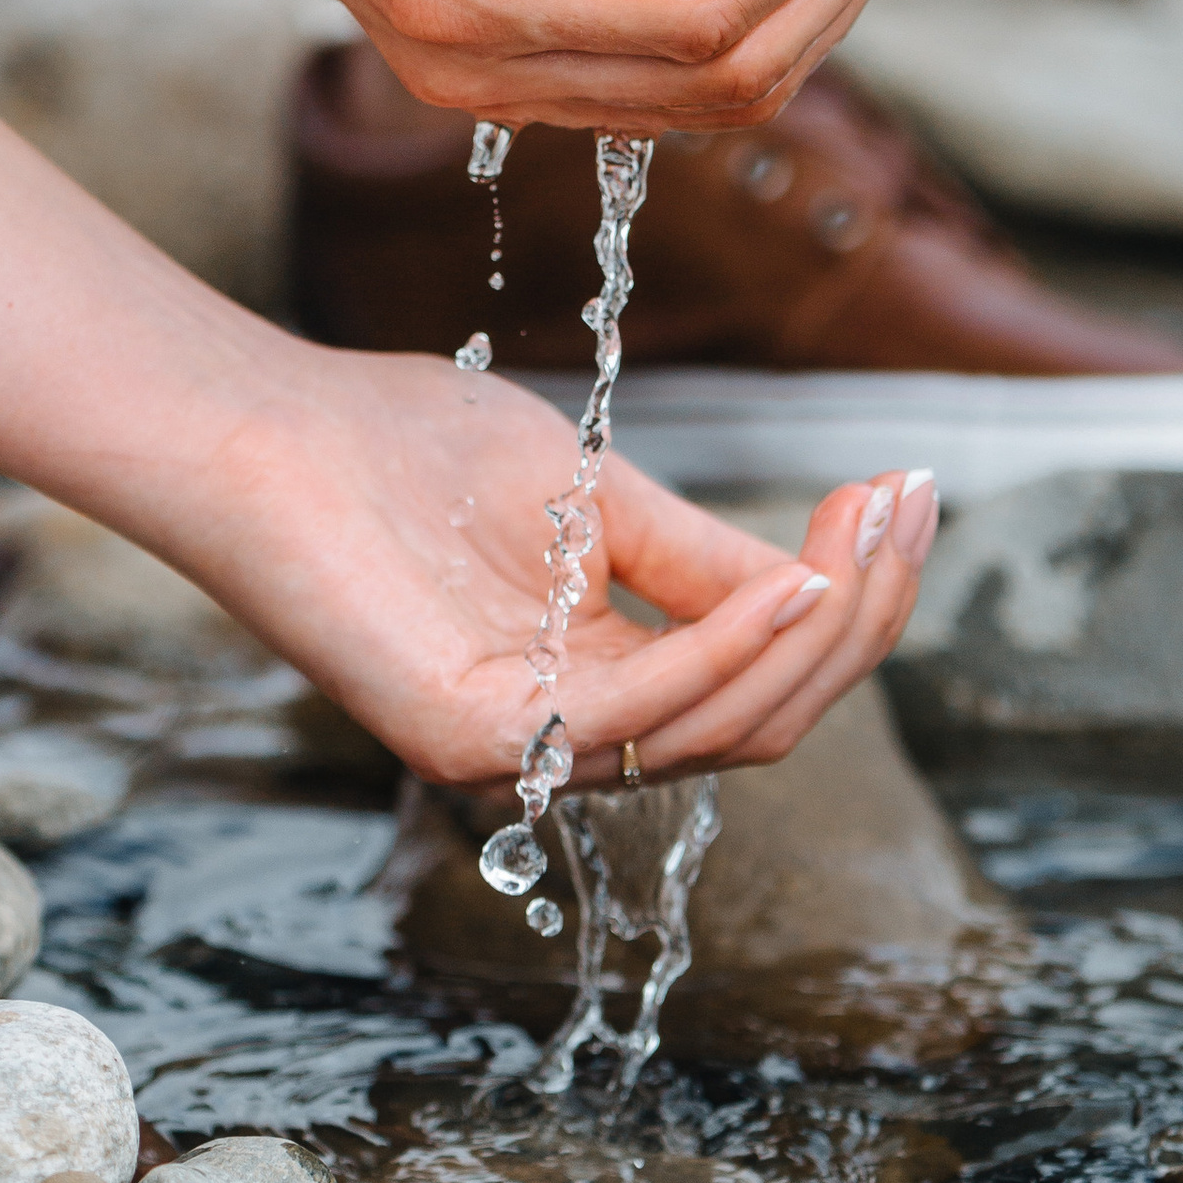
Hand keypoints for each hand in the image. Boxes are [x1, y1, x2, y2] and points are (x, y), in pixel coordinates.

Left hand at [178, 342, 936, 786]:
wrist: (274, 432)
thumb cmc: (410, 450)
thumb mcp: (598, 501)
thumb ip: (703, 560)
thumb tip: (829, 584)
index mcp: (600, 687)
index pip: (764, 681)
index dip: (852, 596)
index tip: (908, 488)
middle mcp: (569, 738)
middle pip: (766, 718)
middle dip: (860, 617)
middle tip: (903, 505)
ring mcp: (522, 750)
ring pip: (721, 728)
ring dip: (816, 630)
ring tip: (860, 531)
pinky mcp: (473, 738)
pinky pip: (638, 713)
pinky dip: (730, 649)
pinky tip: (789, 584)